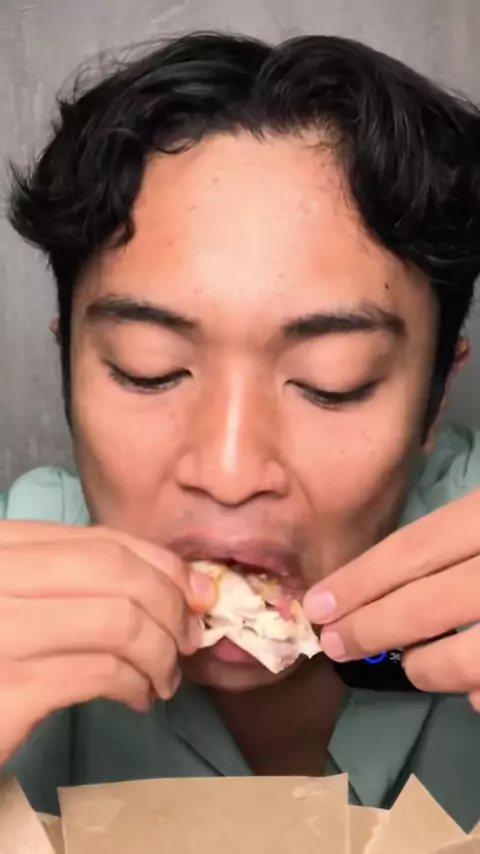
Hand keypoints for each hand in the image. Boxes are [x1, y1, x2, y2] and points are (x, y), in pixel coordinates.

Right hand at [0, 521, 213, 766]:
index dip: (160, 563)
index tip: (194, 592)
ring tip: (163, 677)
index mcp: (0, 548)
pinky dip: (137, 685)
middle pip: (113, 572)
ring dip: (159, 653)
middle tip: (187, 639)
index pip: (99, 540)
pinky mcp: (7, 693)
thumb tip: (183, 585)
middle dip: (169, 604)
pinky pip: (102, 673)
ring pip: (118, 621)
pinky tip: (138, 697)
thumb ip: (84, 582)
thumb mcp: (27, 601)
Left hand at [303, 491, 479, 709]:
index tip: (316, 606)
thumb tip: (388, 580)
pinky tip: (473, 693)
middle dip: (370, 630)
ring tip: (416, 667)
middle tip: (335, 645)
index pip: (411, 549)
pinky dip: (479, 694)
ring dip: (426, 668)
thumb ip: (456, 533)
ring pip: (463, 658)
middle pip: (425, 606)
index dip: (357, 581)